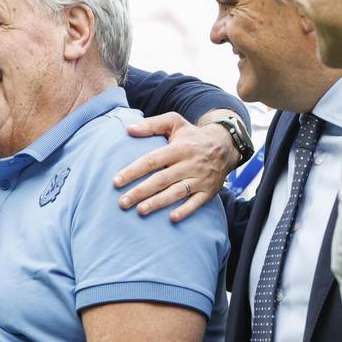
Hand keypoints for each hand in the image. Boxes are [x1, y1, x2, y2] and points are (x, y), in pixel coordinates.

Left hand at [113, 111, 237, 221]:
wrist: (225, 145)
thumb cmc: (192, 136)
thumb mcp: (174, 123)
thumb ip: (151, 125)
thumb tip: (128, 128)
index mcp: (179, 147)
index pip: (152, 160)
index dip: (134, 171)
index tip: (116, 181)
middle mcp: (190, 163)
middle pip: (161, 179)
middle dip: (141, 191)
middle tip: (122, 202)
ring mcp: (200, 178)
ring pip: (177, 192)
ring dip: (158, 203)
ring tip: (140, 211)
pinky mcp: (209, 191)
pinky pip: (197, 203)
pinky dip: (185, 211)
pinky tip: (171, 218)